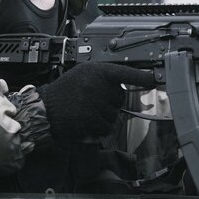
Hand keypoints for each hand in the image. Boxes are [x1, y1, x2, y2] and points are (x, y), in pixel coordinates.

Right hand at [37, 63, 154, 139]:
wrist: (45, 108)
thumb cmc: (64, 92)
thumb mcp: (82, 75)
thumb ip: (102, 77)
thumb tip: (123, 86)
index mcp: (96, 71)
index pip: (124, 73)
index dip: (141, 77)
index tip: (154, 79)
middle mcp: (96, 84)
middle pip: (120, 97)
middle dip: (111, 102)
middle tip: (92, 100)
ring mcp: (94, 101)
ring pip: (114, 114)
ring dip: (104, 116)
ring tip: (86, 110)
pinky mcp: (90, 117)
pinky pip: (107, 126)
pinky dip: (99, 127)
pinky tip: (86, 120)